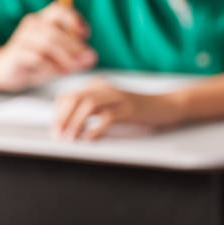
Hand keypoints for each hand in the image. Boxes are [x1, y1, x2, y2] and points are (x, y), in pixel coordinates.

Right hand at [0, 3, 96, 91]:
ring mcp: (22, 38)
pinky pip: (36, 57)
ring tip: (73, 69)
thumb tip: (92, 58)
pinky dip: (50, 66)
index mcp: (44, 20)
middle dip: (75, 46)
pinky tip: (58, 72)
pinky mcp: (16, 54)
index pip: (60, 9)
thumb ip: (76, 57)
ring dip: (65, 57)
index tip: (86, 35)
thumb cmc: (38, 62)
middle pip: (56, 31)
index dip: (75, 19)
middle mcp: (32, 25)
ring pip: (47, 42)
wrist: (7, 71)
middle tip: (88, 60)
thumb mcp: (60, 58)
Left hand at [53, 81, 181, 139]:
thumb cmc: (138, 110)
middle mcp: (105, 88)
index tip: (55, 129)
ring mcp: (118, 97)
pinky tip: (89, 139)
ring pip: (88, 106)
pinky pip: (107, 117)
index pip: (68, 96)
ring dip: (75, 123)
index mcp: (97, 85)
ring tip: (70, 138)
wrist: (167, 105)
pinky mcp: (129, 109)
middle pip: (74, 99)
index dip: (58, 114)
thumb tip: (70, 125)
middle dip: (62, 118)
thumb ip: (93, 109)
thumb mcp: (112, 104)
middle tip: (58, 136)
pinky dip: (95, 129)